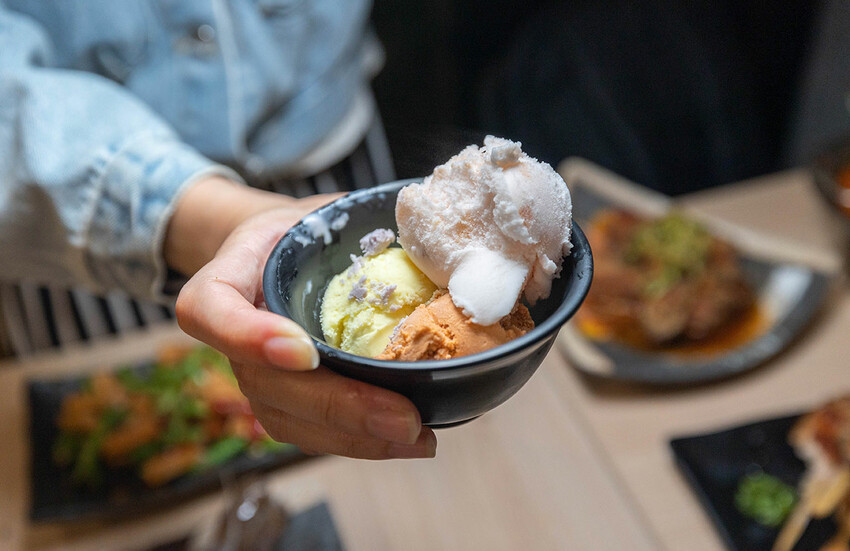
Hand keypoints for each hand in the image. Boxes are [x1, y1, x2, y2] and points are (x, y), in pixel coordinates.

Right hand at [167, 177, 436, 458]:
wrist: (277, 255)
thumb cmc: (303, 231)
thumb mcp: (321, 209)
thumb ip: (362, 216)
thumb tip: (434, 221)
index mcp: (224, 281)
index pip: (211, 311)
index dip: (250, 337)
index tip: (304, 351)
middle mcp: (230, 340)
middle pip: (266, 385)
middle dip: (339, 407)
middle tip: (403, 418)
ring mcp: (254, 377)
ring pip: (291, 421)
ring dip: (357, 437)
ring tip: (417, 437)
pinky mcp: (282, 403)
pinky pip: (312, 432)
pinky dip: (361, 441)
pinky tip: (408, 440)